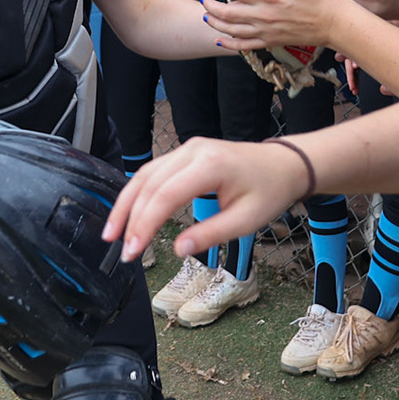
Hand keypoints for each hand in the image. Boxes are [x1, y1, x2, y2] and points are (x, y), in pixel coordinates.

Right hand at [104, 136, 310, 262]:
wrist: (284, 165)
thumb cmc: (270, 191)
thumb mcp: (246, 220)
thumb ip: (211, 234)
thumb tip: (177, 249)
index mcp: (209, 165)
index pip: (164, 196)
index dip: (143, 225)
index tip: (133, 251)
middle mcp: (193, 150)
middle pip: (148, 183)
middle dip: (130, 218)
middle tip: (121, 249)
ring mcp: (188, 148)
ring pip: (145, 174)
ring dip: (127, 203)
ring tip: (113, 232)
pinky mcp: (186, 153)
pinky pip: (154, 171)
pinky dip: (138, 192)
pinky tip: (129, 212)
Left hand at [200, 0, 350, 51]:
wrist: (333, 22)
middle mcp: (262, 14)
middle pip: (226, 12)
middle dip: (210, 5)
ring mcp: (265, 30)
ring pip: (230, 30)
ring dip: (215, 22)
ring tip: (207, 15)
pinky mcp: (270, 41)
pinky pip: (244, 45)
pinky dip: (228, 43)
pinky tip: (220, 40)